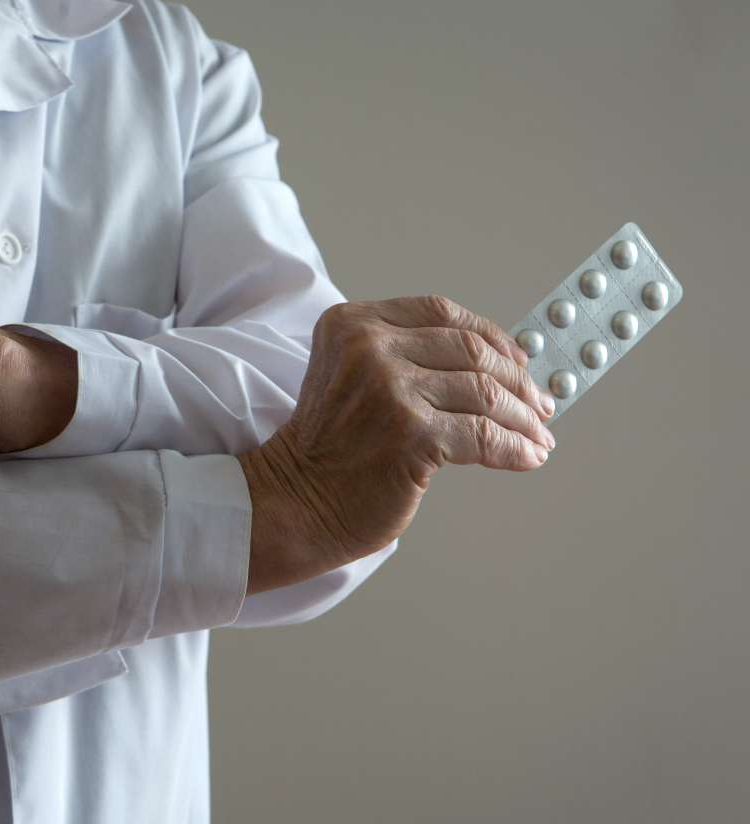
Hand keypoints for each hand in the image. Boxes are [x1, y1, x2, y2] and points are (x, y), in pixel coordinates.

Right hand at [238, 295, 555, 593]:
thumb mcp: (349, 376)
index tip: (518, 359)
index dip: (489, 335)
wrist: (293, 502)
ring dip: (523, 417)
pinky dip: (515, 447)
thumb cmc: (326, 450)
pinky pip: (484, 435)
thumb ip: (402, 358)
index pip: (441, 313)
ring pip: (485, 392)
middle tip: (540, 404)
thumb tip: (491, 367)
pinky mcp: (412, 434)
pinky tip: (528, 456)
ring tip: (538, 435)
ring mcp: (391, 390)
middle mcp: (370, 348)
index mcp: (353, 324)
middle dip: (517, 379)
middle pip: (470, 350)